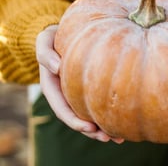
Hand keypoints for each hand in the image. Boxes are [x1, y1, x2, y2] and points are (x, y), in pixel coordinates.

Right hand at [36, 25, 123, 143]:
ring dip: (101, 127)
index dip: (74, 120)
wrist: (65, 32)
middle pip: (77, 116)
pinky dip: (107, 111)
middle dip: (91, 130)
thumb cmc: (53, 36)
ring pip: (89, 113)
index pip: (62, 108)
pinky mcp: (89, 84)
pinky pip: (97, 100)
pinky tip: (122, 119)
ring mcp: (77, 90)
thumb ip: (44, 52)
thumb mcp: (44, 40)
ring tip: (119, 137)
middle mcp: (65, 92)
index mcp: (53, 86)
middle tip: (109, 137)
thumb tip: (56, 67)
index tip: (88, 127)